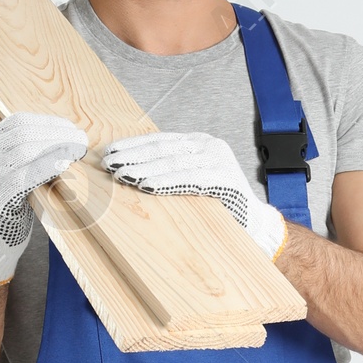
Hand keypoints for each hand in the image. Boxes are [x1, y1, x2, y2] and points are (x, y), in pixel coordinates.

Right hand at [0, 111, 88, 284]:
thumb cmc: (8, 207)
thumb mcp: (9, 173)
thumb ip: (25, 154)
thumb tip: (63, 135)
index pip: (18, 122)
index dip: (48, 123)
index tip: (71, 128)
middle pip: (24, 132)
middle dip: (57, 133)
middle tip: (81, 138)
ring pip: (27, 149)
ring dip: (58, 146)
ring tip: (78, 150)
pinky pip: (29, 173)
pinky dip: (50, 165)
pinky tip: (65, 165)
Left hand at [102, 131, 287, 261]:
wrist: (253, 223)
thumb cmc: (218, 204)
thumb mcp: (190, 180)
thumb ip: (169, 170)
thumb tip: (129, 169)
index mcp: (199, 143)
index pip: (160, 140)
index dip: (133, 145)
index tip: (110, 151)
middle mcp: (209, 145)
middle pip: (163, 148)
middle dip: (133, 156)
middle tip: (109, 163)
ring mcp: (218, 159)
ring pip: (172, 161)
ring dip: (144, 168)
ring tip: (122, 174)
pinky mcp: (224, 177)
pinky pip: (188, 178)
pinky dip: (165, 181)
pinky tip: (146, 184)